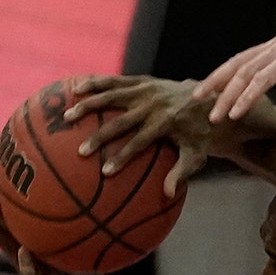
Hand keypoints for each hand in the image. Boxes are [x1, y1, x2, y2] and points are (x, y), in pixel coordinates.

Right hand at [63, 76, 211, 196]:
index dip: (123, 157)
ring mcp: (146, 90)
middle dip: (100, 136)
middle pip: (121, 122)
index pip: (140, 143)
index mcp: (167, 123)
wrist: (208, 99)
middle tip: (81, 151)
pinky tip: (75, 88)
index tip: (105, 172)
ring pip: (113, 96)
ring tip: (68, 116)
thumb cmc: (200, 134)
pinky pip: (115, 80)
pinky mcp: (142, 80)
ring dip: (89, 105)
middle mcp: (154, 105)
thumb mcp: (196, 155)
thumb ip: (182, 172)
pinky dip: (95, 82)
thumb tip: (168, 194)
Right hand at [194, 9, 275, 128]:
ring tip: (199, 95)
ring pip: (239, 60)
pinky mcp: (274, 45)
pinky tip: (218, 82)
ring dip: (218, 78)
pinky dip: (229, 69)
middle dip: (225, 93)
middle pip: (244, 70)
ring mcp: (274, 44)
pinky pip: (246, 57)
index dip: (246, 97)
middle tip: (212, 116)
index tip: (233, 115)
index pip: (262, 78)